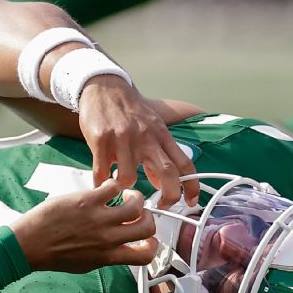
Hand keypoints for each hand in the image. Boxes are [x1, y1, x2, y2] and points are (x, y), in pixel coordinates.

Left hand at [11, 179, 158, 273]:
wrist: (30, 244)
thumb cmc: (55, 255)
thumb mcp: (87, 264)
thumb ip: (108, 256)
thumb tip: (121, 248)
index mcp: (109, 256)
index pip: (145, 255)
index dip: (152, 246)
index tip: (147, 239)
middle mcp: (109, 238)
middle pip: (147, 227)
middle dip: (148, 218)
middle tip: (138, 212)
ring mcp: (100, 218)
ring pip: (136, 204)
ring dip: (136, 198)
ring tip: (127, 195)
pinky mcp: (88, 200)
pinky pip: (113, 187)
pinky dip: (114, 185)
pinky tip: (107, 188)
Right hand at [77, 76, 198, 208]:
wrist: (104, 86)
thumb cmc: (129, 110)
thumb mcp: (151, 127)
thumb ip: (158, 154)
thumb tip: (160, 183)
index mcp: (161, 135)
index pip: (184, 163)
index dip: (191, 185)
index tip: (191, 201)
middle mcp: (146, 137)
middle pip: (167, 173)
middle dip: (168, 196)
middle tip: (160, 207)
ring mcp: (123, 139)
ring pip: (129, 178)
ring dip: (125, 188)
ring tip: (120, 186)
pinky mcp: (101, 140)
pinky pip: (102, 172)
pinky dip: (102, 184)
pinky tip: (101, 183)